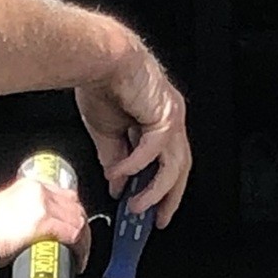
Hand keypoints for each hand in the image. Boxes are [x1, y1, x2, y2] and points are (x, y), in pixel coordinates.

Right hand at [0, 168, 90, 265]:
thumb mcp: (6, 209)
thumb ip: (26, 212)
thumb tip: (40, 229)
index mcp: (30, 185)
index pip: (64, 195)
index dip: (74, 215)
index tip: (75, 230)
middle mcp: (40, 191)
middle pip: (75, 207)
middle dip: (82, 229)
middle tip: (80, 248)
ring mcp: (43, 206)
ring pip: (78, 222)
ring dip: (83, 242)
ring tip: (79, 258)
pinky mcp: (44, 223)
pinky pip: (73, 235)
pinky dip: (79, 250)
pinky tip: (76, 262)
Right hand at [75, 41, 190, 225]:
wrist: (98, 57)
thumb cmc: (101, 83)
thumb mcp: (107, 132)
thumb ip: (115, 159)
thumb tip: (117, 183)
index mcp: (158, 119)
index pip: (167, 162)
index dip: (157, 187)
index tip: (147, 208)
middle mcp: (170, 118)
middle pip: (179, 168)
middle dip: (169, 197)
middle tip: (157, 220)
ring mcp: (171, 117)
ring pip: (174, 165)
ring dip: (155, 190)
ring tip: (136, 206)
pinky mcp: (164, 116)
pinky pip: (154, 151)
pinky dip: (136, 165)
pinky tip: (120, 174)